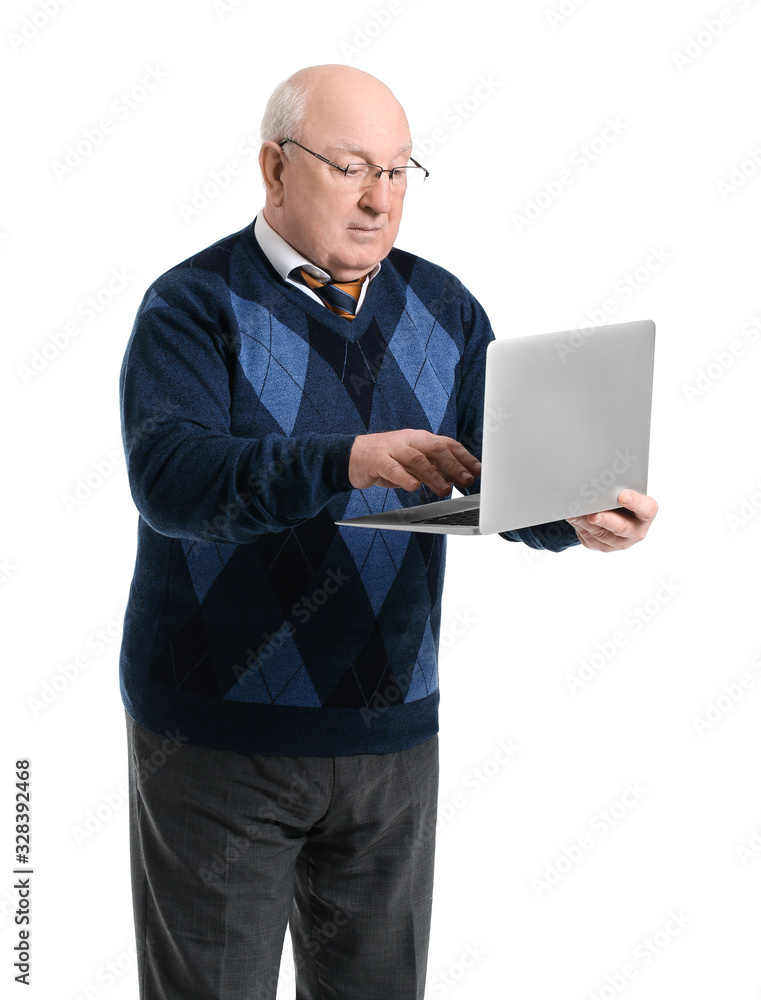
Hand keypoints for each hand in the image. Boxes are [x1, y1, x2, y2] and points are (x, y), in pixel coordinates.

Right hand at [348, 429, 480, 495]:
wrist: (353, 455)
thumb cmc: (387, 459)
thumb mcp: (413, 461)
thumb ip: (433, 467)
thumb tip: (458, 477)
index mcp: (420, 438)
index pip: (447, 444)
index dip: (464, 457)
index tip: (478, 471)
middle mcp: (409, 440)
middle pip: (435, 449)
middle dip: (453, 465)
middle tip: (466, 481)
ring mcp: (392, 448)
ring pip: (417, 459)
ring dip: (433, 475)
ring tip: (444, 490)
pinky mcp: (377, 460)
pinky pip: (392, 468)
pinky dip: (404, 478)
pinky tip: (413, 487)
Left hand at [565, 489, 657, 550]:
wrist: (616, 512)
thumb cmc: (622, 497)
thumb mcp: (626, 490)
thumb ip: (618, 489)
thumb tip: (598, 485)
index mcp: (647, 513)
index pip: (646, 509)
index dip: (635, 502)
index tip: (623, 495)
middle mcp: (636, 531)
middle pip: (622, 528)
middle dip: (606, 520)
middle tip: (593, 514)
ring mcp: (620, 542)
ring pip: (601, 535)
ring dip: (586, 524)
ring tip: (575, 514)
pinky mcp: (603, 547)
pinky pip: (590, 539)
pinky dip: (580, 528)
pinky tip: (572, 518)